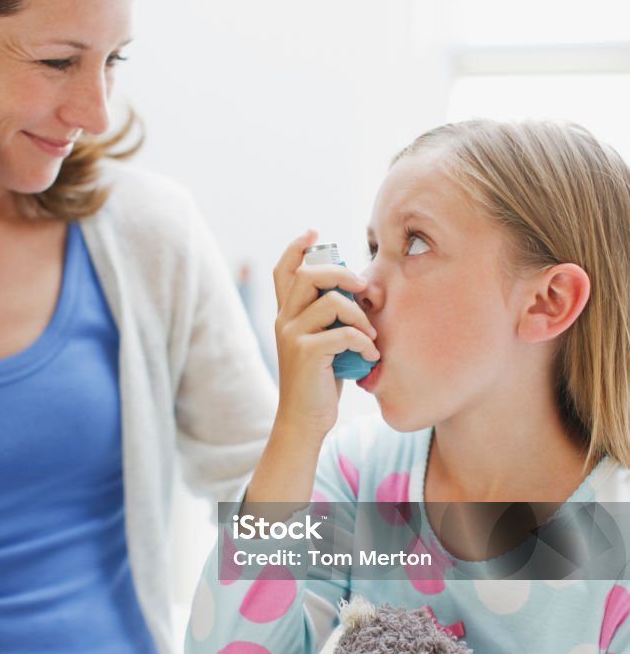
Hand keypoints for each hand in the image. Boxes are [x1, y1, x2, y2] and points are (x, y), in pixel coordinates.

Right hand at [273, 231, 378, 439]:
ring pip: (331, 302)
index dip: (296, 247)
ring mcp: (292, 336)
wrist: (303, 420)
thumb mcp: (322, 343)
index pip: (282, 270)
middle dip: (342, 274)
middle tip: (363, 287)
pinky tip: (371, 357)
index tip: (314, 233)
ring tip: (371, 335)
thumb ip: (330, 317)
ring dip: (360, 315)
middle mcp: (284, 320)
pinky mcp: (305, 354)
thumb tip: (359, 290)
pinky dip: (364, 342)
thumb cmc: (320, 381)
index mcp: (286, 314)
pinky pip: (343, 334)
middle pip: (308, 275)